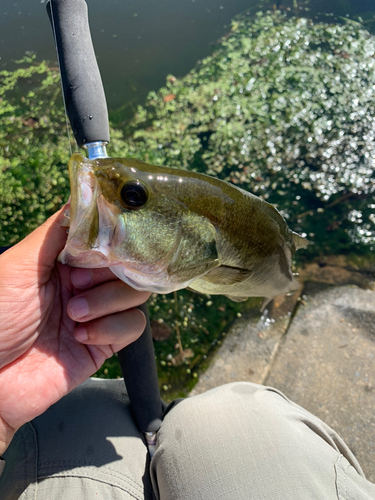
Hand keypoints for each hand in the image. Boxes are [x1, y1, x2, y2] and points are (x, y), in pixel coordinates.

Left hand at [0, 207, 149, 454]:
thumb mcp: (21, 264)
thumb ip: (57, 232)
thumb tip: (84, 194)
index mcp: (65, 261)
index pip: (108, 240)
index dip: (111, 241)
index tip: (103, 247)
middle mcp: (85, 284)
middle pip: (128, 265)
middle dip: (108, 274)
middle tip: (77, 284)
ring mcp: (97, 313)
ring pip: (136, 294)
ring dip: (108, 301)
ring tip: (74, 314)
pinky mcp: (104, 343)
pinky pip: (133, 327)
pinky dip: (112, 327)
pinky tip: (81, 335)